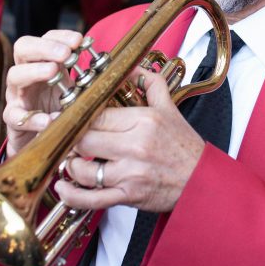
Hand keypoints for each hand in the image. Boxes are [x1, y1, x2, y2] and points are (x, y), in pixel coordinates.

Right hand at [3, 29, 84, 157]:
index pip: (46, 39)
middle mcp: (27, 74)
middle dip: (45, 47)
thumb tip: (111, 68)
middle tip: (65, 54)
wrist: (43, 142)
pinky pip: (13, 115)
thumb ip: (87, 80)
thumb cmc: (60, 110)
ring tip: (52, 72)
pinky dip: (30, 117)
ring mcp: (17, 95)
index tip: (79, 40)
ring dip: (34, 71)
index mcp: (44, 63)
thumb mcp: (75, 91)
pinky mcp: (13, 120)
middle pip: (23, 48)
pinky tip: (47, 120)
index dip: (61, 36)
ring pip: (14, 75)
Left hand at [54, 67, 205, 213]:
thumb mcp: (170, 108)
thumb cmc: (185, 146)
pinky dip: (72, 194)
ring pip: (83, 169)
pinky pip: (91, 198)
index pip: (96, 114)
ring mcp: (130, 173)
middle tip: (67, 138)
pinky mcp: (128, 196)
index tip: (68, 116)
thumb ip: (151, 83)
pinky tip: (63, 187)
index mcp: (143, 121)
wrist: (202, 181)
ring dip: (71, 165)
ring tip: (72, 160)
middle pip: (84, 139)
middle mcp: (135, 146)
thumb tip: (132, 67)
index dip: (78, 115)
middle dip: (70, 139)